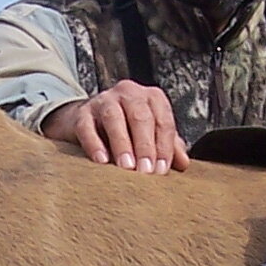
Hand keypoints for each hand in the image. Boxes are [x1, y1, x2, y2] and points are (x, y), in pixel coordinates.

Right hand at [42, 82, 190, 173]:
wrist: (88, 122)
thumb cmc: (127, 130)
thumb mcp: (151, 135)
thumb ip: (168, 146)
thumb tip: (183, 163)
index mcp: (151, 97)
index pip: (162, 121)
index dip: (164, 146)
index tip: (162, 170)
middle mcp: (129, 93)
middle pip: (140, 117)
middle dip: (145, 146)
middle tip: (146, 172)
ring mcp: (104, 100)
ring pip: (114, 118)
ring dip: (122, 144)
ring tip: (126, 167)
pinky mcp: (82, 113)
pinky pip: (87, 127)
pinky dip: (94, 144)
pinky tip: (101, 160)